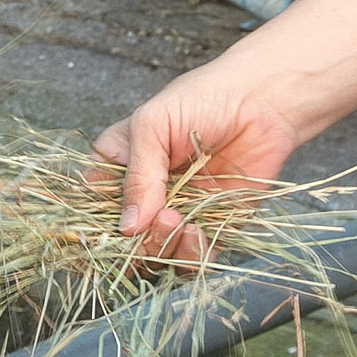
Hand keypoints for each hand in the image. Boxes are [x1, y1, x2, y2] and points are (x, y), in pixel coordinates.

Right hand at [91, 69, 303, 262]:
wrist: (264, 100)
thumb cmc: (203, 97)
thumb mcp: (153, 125)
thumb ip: (137, 176)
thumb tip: (127, 227)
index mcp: (118, 168)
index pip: (92, 210)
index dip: (96, 228)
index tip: (112, 232)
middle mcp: (144, 196)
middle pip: (122, 243)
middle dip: (136, 242)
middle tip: (162, 217)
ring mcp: (176, 214)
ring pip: (155, 257)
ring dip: (163, 249)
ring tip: (180, 222)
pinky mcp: (211, 227)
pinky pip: (193, 259)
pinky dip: (191, 255)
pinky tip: (197, 233)